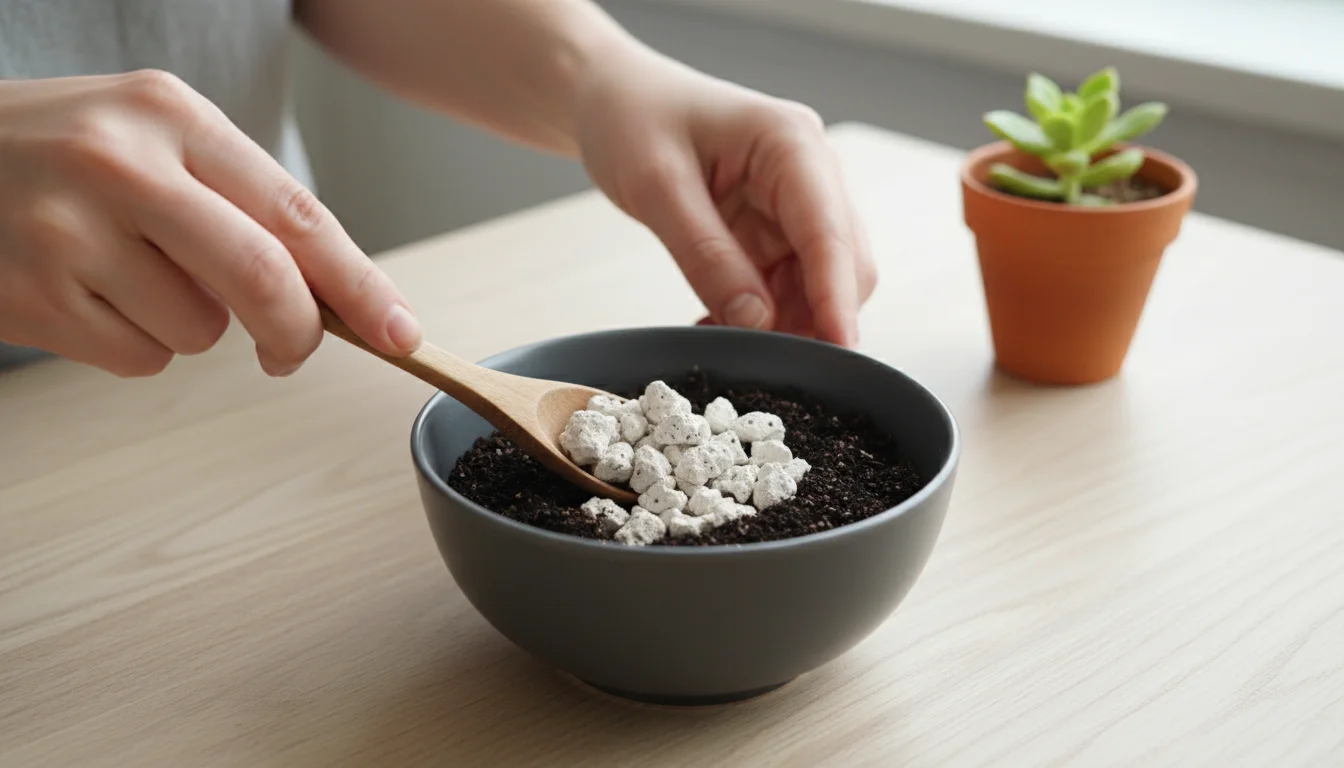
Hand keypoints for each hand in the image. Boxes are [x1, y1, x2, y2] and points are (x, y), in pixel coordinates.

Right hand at [0, 70, 419, 377]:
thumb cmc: (62, 154)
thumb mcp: (152, 138)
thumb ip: (239, 202)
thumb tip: (334, 297)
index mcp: (171, 114)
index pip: (296, 212)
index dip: (360, 283)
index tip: (400, 331)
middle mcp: (121, 164)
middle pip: (262, 277)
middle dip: (295, 331)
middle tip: (289, 352)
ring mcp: (68, 231)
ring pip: (200, 330)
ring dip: (194, 328)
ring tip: (129, 276)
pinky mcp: (32, 295)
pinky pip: (141, 360)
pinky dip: (136, 346)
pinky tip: (90, 298)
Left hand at [574, 46, 875, 345]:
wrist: (614, 98)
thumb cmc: (633, 119)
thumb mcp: (657, 187)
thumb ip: (706, 255)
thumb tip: (756, 322)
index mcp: (792, 144)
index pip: (832, 234)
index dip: (837, 299)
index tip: (837, 354)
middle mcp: (810, 172)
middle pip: (841, 265)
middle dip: (809, 318)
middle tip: (756, 362)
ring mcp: (796, 202)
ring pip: (817, 284)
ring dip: (780, 322)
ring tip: (720, 338)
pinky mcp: (775, 227)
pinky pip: (785, 286)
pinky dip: (759, 314)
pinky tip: (716, 322)